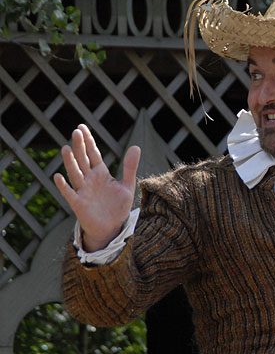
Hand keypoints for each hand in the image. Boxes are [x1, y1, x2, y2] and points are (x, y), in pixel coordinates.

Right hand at [54, 124, 140, 251]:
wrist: (112, 227)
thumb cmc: (118, 206)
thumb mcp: (127, 185)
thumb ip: (130, 167)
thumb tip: (136, 146)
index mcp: (101, 173)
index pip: (93, 154)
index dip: (88, 141)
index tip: (82, 126)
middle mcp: (89, 179)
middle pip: (83, 160)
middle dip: (80, 147)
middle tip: (76, 132)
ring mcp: (83, 191)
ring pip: (75, 174)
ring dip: (70, 162)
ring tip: (66, 148)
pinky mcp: (79, 204)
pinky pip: (70, 194)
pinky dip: (64, 186)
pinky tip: (58, 176)